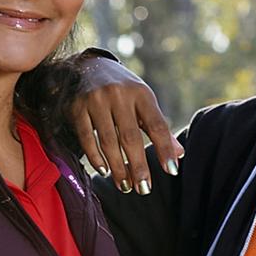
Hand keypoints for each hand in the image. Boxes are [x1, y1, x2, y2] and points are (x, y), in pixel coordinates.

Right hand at [70, 56, 184, 194]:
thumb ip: (159, 129)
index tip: (171, 171)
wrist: (89, 66)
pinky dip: (95, 157)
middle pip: (130, 137)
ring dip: (117, 167)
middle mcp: (119, 95)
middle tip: (144, 189)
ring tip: (124, 186)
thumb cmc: (124, 91)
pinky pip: (86, 137)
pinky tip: (104, 170)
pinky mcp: (77, 107)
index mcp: (141, 94)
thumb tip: (179, 155)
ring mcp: (96, 100)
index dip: (164, 149)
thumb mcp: (144, 102)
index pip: (157, 125)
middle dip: (138, 166)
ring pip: (108, 141)